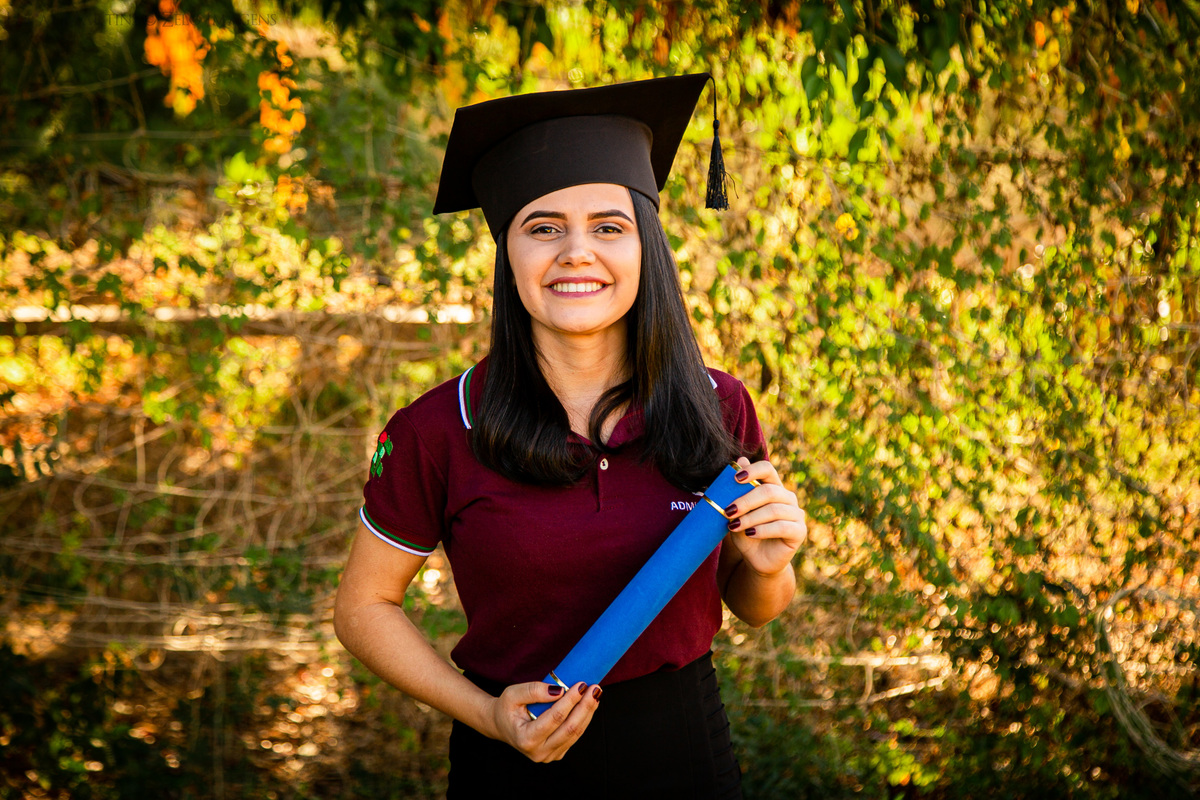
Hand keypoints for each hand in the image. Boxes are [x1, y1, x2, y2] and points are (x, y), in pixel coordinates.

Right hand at [489, 680, 601, 761]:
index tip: (581, 684)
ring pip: (575, 734)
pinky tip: (588, 705)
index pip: (555, 718)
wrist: (501, 725)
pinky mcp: (557, 753)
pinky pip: (574, 737)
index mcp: (526, 739)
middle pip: (569, 729)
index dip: (570, 701)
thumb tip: (559, 690)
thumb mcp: (513, 694)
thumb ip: (533, 691)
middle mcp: (538, 752)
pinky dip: (584, 720)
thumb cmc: (506, 708)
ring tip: (595, 694)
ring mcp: (549, 756)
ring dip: (588, 713)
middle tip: (595, 688)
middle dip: (585, 707)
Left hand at [722, 456, 807, 576]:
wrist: (756, 560)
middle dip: (745, 500)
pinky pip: (782, 527)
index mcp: (773, 488)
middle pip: (769, 491)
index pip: (767, 469)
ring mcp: (796, 514)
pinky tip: (749, 533)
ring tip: (734, 525)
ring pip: (774, 510)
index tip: (735, 478)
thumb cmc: (746, 532)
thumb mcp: (736, 513)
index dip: (753, 471)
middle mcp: (787, 498)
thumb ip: (737, 490)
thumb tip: (740, 460)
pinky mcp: (799, 532)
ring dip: (751, 517)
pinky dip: (762, 530)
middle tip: (728, 511)